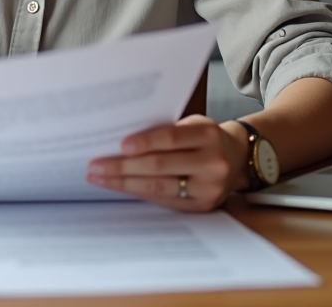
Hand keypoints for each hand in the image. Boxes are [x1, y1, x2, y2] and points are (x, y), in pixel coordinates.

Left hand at [86, 115, 247, 211]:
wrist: (236, 159)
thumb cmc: (204, 138)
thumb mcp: (192, 125)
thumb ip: (166, 132)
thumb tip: (120, 143)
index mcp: (208, 135)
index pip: (171, 138)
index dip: (144, 142)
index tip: (119, 146)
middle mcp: (212, 163)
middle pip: (160, 166)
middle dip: (123, 167)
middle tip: (95, 166)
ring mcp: (209, 188)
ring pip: (159, 187)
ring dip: (124, 183)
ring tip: (100, 178)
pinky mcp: (202, 206)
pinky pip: (164, 200)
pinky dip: (139, 193)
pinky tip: (120, 188)